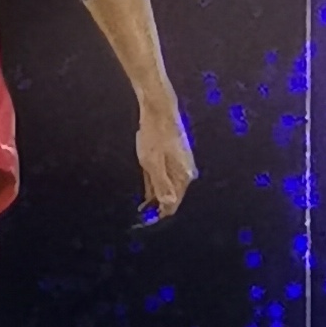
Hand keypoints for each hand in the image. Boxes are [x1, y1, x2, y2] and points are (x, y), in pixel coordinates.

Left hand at [135, 103, 196, 220]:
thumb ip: (161, 185)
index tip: (144, 219)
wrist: (159, 107)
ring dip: (155, 191)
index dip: (159, 213)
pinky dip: (156, 178)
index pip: (173, 203)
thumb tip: (168, 205)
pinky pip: (165, 172)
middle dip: (157, 203)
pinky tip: (147, 182)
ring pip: (167, 182)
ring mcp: (181, 162)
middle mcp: (186, 171)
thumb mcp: (153, 163)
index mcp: (183, 176)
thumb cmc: (154, 134)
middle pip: (171, 194)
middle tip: (140, 210)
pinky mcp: (175, 154)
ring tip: (141, 201)